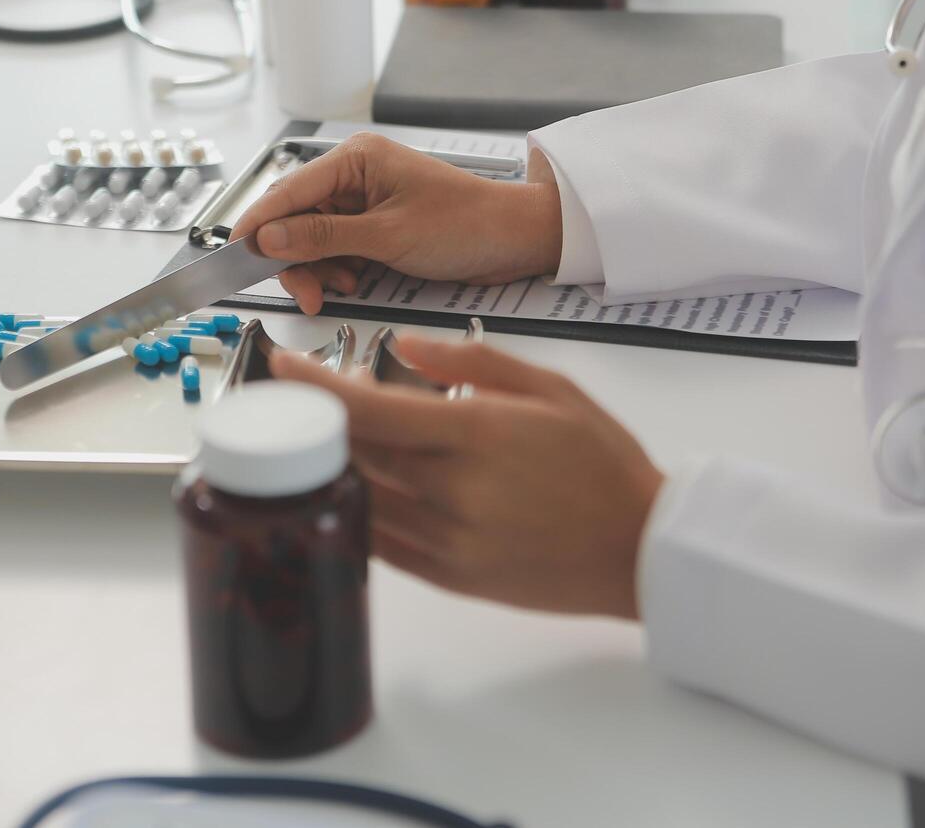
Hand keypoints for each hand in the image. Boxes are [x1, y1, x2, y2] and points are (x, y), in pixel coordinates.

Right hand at [233, 133, 563, 313]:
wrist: (515, 240)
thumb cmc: (465, 225)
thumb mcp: (388, 236)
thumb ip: (324, 238)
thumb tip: (269, 237)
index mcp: (356, 159)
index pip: (288, 190)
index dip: (259, 224)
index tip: (234, 253)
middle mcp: (355, 176)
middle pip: (295, 219)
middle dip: (296, 259)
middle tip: (305, 293)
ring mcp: (365, 203)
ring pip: (314, 241)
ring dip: (319, 270)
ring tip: (341, 288)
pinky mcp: (376, 227)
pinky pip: (338, 251)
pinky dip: (338, 271)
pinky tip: (355, 282)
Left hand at [269, 336, 663, 618]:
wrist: (642, 549)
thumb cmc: (606, 466)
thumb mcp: (553, 389)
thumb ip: (475, 363)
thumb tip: (407, 345)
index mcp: (477, 434)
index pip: (369, 409)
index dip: (314, 388)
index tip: (282, 370)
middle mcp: (454, 490)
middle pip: (355, 452)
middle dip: (317, 423)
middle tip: (296, 403)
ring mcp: (449, 540)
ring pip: (361, 499)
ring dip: (332, 468)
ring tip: (317, 442)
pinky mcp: (451, 577)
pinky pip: (382, 544)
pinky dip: (358, 513)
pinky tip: (353, 490)